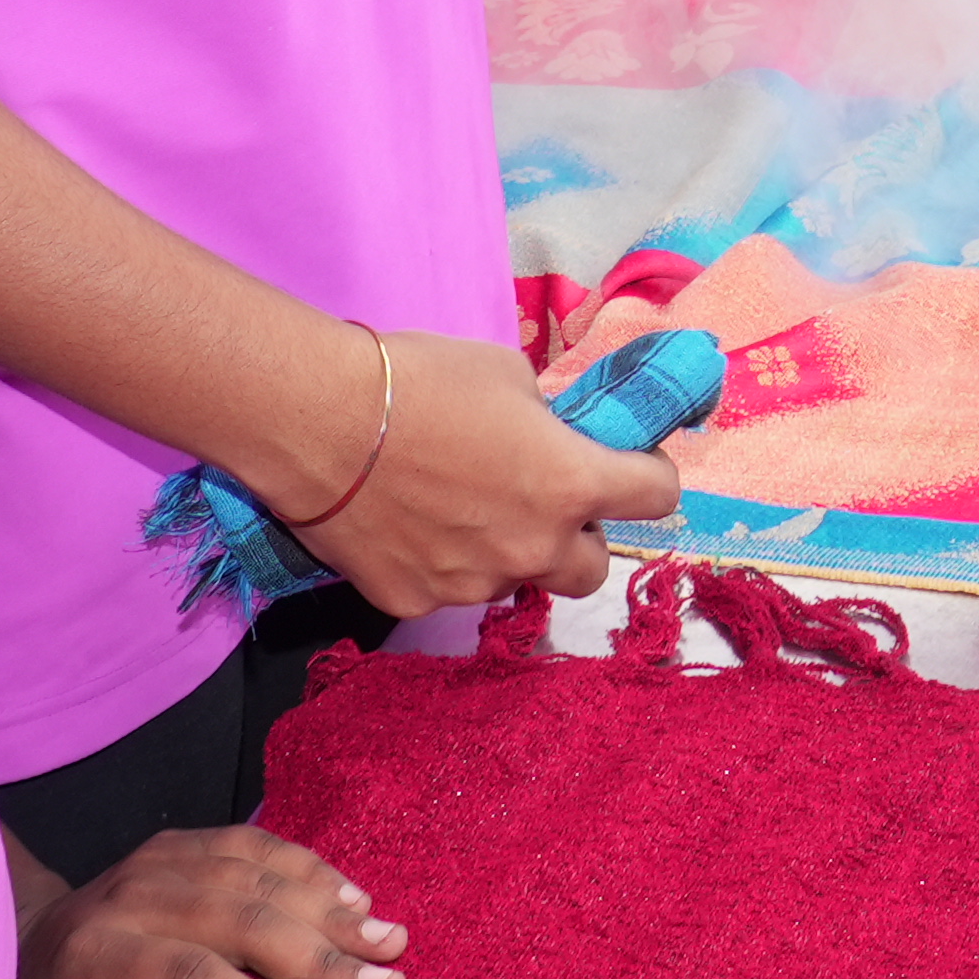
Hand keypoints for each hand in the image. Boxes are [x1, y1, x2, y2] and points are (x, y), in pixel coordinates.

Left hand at [26, 824, 405, 978]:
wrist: (17, 941)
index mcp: (91, 958)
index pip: (180, 976)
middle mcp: (126, 899)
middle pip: (236, 920)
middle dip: (316, 957)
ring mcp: (156, 862)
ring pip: (254, 876)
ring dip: (330, 908)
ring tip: (390, 942)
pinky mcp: (180, 843)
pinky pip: (253, 844)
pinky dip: (309, 869)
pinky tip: (356, 898)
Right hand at [302, 327, 686, 617]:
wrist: (321, 421)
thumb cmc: (420, 382)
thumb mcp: (507, 376)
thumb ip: (545, 421)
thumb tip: (547, 435)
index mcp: (570, 484)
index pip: (657, 498)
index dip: (648, 476)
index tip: (629, 465)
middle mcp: (533, 547)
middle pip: (590, 570)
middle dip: (577, 537)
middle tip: (545, 501)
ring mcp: (473, 584)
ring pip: (514, 580)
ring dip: (508, 552)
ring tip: (460, 507)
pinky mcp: (415, 602)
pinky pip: (449, 590)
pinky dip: (443, 564)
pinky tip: (410, 525)